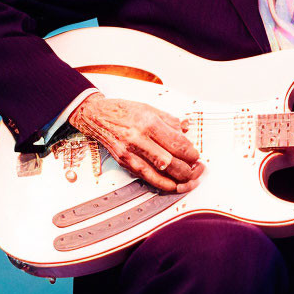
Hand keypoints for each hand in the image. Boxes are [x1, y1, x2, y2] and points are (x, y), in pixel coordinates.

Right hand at [69, 93, 202, 192]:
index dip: (191, 152)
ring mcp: (130, 152)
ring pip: (158, 172)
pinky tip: (171, 185)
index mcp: (149, 122)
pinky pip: (145, 176)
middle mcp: (139, 138)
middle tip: (196, 169)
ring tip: (188, 180)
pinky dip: (161, 183)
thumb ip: (170, 121)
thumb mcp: (149, 108)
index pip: (176, 143)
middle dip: (187, 168)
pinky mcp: (124, 162)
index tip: (196, 156)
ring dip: (177, 179)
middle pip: (170, 160)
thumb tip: (187, 130)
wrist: (97, 116)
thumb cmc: (124, 111)